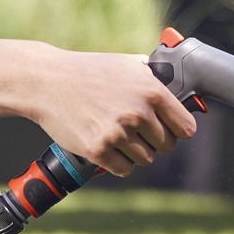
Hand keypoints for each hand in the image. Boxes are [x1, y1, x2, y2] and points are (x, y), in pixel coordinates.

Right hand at [22, 48, 197, 176]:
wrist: (47, 81)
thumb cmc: (87, 71)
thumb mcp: (126, 64)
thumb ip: (153, 76)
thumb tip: (176, 82)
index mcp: (151, 91)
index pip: (186, 128)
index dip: (178, 130)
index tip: (170, 130)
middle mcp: (137, 113)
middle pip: (167, 146)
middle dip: (155, 141)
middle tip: (138, 132)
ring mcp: (117, 133)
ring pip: (145, 159)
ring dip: (135, 152)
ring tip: (118, 136)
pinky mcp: (98, 150)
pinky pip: (124, 169)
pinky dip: (118, 163)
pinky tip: (108, 147)